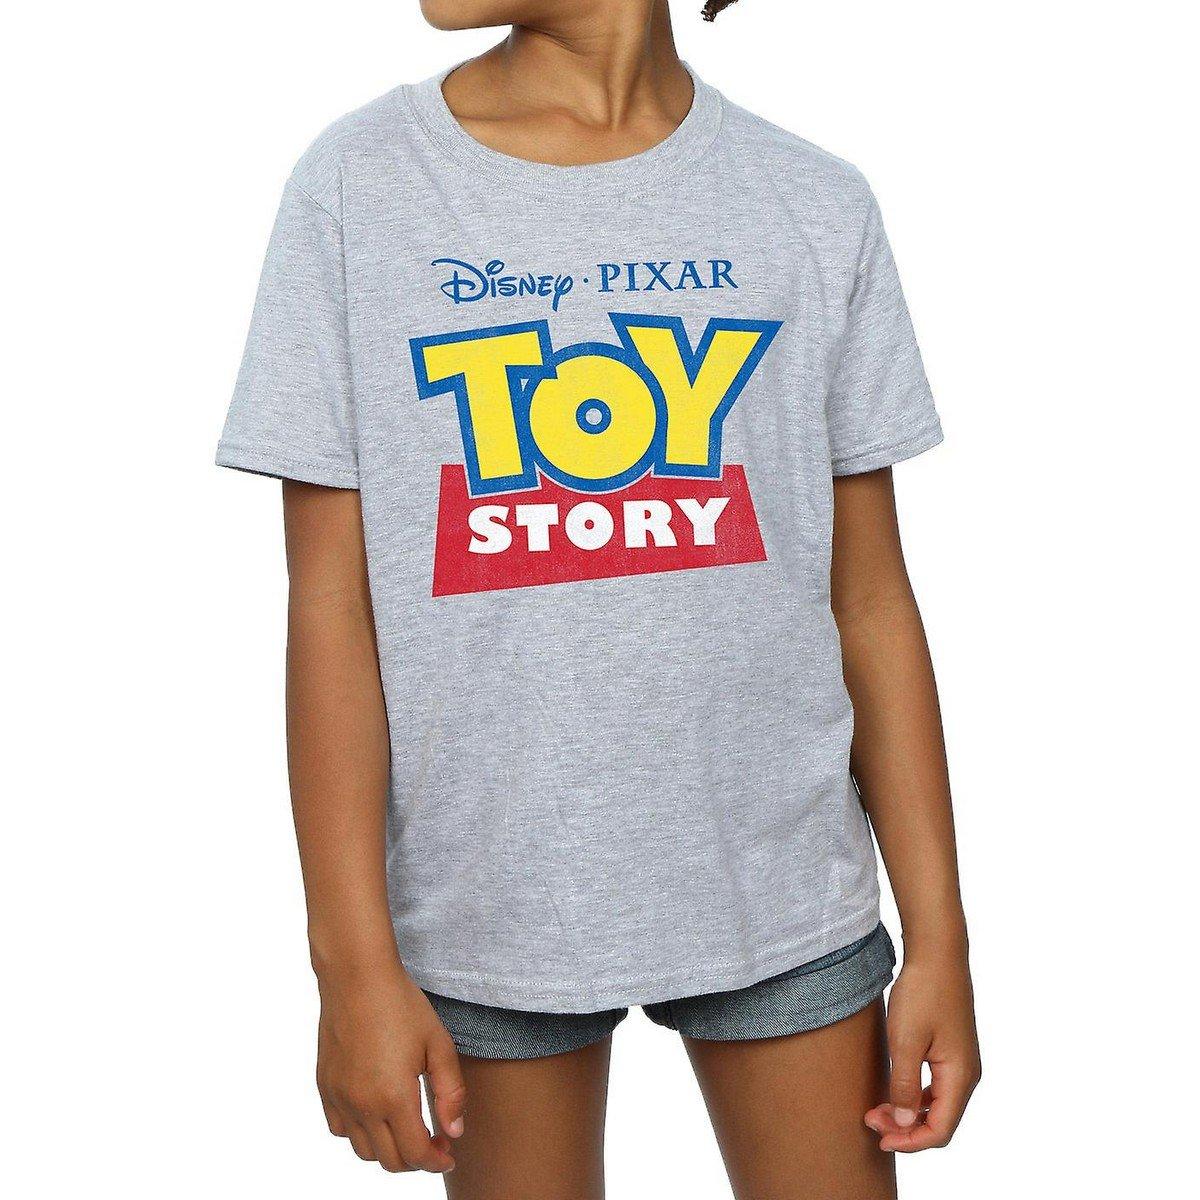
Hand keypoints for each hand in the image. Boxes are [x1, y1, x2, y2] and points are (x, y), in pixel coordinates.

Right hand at [316, 961, 465, 1172]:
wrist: (358, 977)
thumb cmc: (402, 1005)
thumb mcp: (439, 1044)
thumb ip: (450, 1092)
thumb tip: (454, 1132)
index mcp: (394, 1096)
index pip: (416, 1154)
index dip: (436, 1161)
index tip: (449, 1153)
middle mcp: (362, 1105)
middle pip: (390, 1160)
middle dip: (416, 1159)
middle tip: (435, 1138)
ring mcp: (339, 1098)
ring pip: (363, 1151)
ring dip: (388, 1149)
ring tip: (407, 1126)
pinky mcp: (325, 1087)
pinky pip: (340, 1130)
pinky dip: (360, 1133)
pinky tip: (377, 1111)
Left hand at [864, 942, 980, 1151]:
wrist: (937, 953)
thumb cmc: (922, 993)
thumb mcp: (905, 1041)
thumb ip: (905, 1084)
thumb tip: (906, 1122)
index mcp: (960, 1076)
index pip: (940, 1130)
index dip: (910, 1141)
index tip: (880, 1138)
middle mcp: (967, 1074)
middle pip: (940, 1120)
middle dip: (906, 1128)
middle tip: (871, 1121)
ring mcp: (961, 1061)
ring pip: (938, 1104)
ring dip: (909, 1112)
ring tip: (877, 1109)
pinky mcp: (951, 1049)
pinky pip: (936, 1085)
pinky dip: (915, 1095)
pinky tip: (893, 1089)